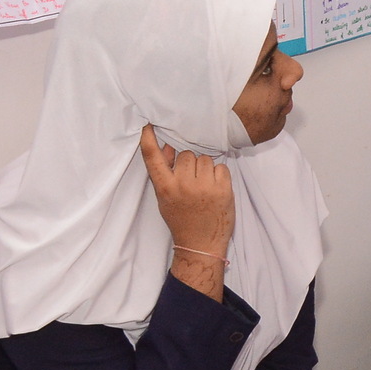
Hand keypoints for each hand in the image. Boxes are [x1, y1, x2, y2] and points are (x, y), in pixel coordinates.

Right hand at [140, 125, 233, 257]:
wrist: (200, 244)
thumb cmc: (182, 220)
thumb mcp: (165, 199)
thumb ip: (166, 173)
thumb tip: (169, 146)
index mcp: (165, 188)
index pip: (153, 159)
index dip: (149, 141)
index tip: (147, 125)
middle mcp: (183, 185)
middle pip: (186, 154)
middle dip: (189, 164)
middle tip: (191, 181)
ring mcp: (204, 186)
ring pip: (204, 158)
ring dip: (205, 168)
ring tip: (204, 186)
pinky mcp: (223, 188)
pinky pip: (221, 166)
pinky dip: (219, 174)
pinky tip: (215, 189)